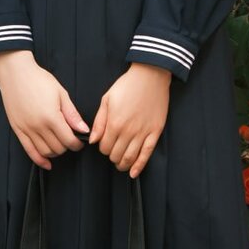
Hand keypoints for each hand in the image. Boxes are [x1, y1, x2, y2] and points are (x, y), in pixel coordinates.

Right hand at [0, 50, 90, 169]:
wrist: (15, 73)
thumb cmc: (39, 79)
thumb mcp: (60, 93)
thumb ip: (72, 114)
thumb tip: (84, 129)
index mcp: (51, 116)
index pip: (69, 140)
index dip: (77, 144)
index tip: (80, 141)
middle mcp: (38, 126)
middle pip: (58, 148)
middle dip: (67, 147)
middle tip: (70, 140)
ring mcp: (27, 129)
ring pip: (45, 152)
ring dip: (55, 152)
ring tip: (59, 144)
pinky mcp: (18, 130)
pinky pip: (29, 151)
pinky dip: (39, 160)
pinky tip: (47, 163)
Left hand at [88, 63, 171, 178]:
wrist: (150, 76)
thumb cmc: (127, 85)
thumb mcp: (107, 99)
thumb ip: (99, 122)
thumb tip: (93, 140)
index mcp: (114, 123)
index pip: (104, 147)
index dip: (102, 148)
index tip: (104, 144)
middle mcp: (128, 131)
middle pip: (116, 154)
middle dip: (112, 156)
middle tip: (112, 152)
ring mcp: (143, 133)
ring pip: (130, 158)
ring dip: (123, 164)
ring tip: (120, 163)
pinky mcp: (155, 132)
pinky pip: (147, 154)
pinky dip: (139, 166)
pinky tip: (134, 172)